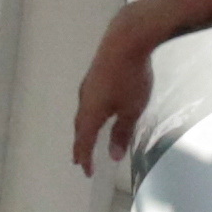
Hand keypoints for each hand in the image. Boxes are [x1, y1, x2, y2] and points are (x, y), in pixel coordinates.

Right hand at [67, 0, 170, 173]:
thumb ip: (122, 133)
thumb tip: (113, 155)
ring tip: (86, 136)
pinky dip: (89, 113)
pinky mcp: (94, 74)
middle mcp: (84, 100)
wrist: (126, 39)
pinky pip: (87, 100)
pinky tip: (96, 109)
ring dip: (83, 128)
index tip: (88, 172)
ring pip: (82, 112)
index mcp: (91, 112)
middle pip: (80, 127)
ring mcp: (88, 85)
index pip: (84, 141)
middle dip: (81, 144)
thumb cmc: (131, 78)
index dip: (86, 158)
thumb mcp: (131, 110)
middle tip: (80, 159)